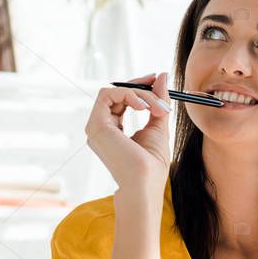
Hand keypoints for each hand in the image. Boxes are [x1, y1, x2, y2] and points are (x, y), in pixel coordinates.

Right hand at [85, 72, 172, 189]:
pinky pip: (109, 95)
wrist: (145, 182)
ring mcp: (95, 127)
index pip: (120, 100)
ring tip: (156, 108)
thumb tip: (162, 76)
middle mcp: (100, 128)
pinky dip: (129, 95)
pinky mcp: (96, 125)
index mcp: (112, 130)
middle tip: (157, 86)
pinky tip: (143, 107)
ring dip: (139, 94)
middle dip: (139, 87)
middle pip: (115, 93)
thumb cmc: (151, 163)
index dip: (137, 87)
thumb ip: (157, 101)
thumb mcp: (158, 125)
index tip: (155, 80)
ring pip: (113, 92)